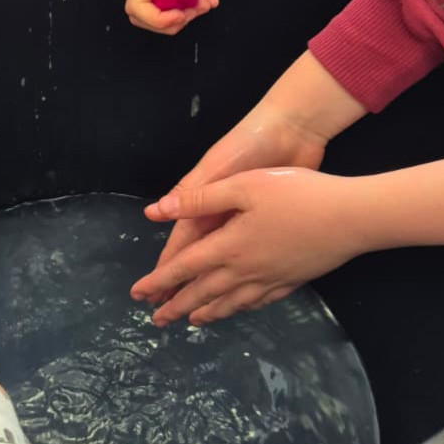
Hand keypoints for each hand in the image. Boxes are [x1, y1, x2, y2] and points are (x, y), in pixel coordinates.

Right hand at [132, 53, 365, 306]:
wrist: (291, 130)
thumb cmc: (248, 146)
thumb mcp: (218, 169)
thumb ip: (192, 193)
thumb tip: (153, 213)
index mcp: (205, 201)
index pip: (182, 243)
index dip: (167, 268)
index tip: (152, 294)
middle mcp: (220, 214)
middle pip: (197, 256)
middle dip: (182, 283)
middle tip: (167, 311)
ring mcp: (242, 219)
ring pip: (221, 261)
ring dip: (210, 284)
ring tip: (200, 312)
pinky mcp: (267, 222)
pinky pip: (249, 256)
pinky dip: (242, 273)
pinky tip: (242, 294)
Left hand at [134, 168, 362, 325]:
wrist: (352, 217)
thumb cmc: (295, 193)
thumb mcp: (241, 185)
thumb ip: (199, 199)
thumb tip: (156, 210)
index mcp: (228, 246)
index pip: (184, 268)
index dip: (159, 281)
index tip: (138, 295)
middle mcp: (246, 269)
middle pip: (203, 292)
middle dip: (176, 306)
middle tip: (155, 320)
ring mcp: (271, 278)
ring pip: (230, 302)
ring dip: (206, 312)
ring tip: (191, 321)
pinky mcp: (293, 280)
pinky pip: (259, 301)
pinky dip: (241, 308)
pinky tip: (239, 308)